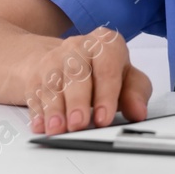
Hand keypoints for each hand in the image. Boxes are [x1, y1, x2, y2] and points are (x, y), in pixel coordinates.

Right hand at [21, 26, 152, 134]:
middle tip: (78, 124)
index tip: (104, 118)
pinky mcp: (37, 74)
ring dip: (54, 109)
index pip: (107, 68)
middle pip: (77, 74)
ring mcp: (55, 58)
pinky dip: (38, 112)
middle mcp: (79, 46)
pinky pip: (35, 93)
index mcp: (106, 44)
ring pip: (52, 83)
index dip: (106, 94)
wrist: (69, 60)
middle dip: (77, 102)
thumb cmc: (104, 72)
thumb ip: (135, 94)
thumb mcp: (127, 79)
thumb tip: (139, 112)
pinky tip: (41, 126)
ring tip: (57, 129)